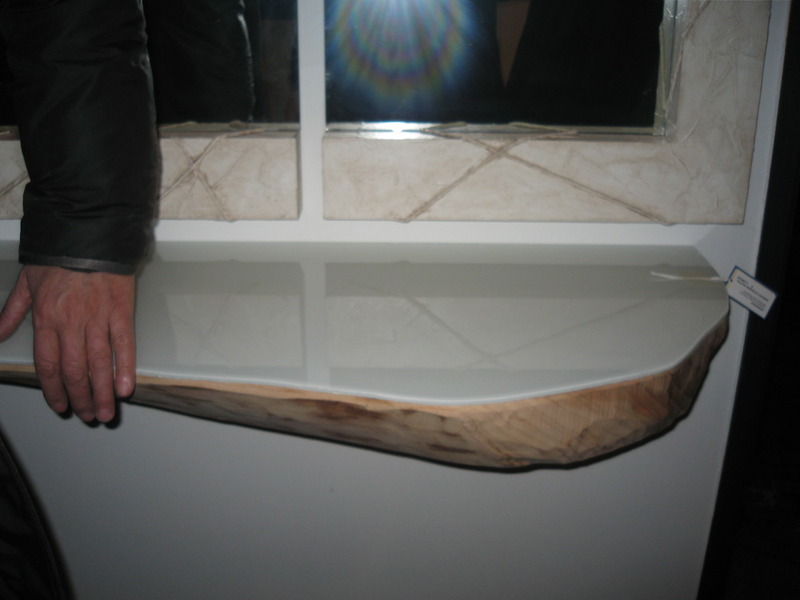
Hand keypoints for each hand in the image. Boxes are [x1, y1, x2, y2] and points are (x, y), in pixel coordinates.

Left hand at [0, 265, 135, 422]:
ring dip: (102, 392)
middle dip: (81, 398)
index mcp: (46, 318)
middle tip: (89, 416)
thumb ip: (12, 313)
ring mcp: (98, 318)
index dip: (54, 390)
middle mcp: (71, 324)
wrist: (89, 233)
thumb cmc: (57, 256)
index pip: (48, 364)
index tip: (61, 406)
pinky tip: (126, 388)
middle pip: (75, 371)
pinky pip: (124, 344)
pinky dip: (124, 367)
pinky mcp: (121, 311)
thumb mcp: (26, 283)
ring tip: (106, 412)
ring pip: (98, 364)